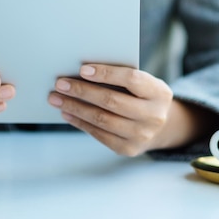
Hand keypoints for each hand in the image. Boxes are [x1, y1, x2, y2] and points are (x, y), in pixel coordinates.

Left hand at [48, 64, 175, 155]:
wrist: (162, 126)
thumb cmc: (144, 96)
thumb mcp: (143, 83)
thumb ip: (121, 78)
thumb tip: (82, 73)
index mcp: (159, 92)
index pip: (131, 79)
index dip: (106, 74)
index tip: (83, 69)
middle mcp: (154, 115)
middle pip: (112, 101)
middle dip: (82, 91)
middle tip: (60, 84)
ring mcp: (142, 135)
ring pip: (102, 119)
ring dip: (75, 108)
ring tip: (57, 98)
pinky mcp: (128, 148)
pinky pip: (99, 134)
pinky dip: (80, 122)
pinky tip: (67, 113)